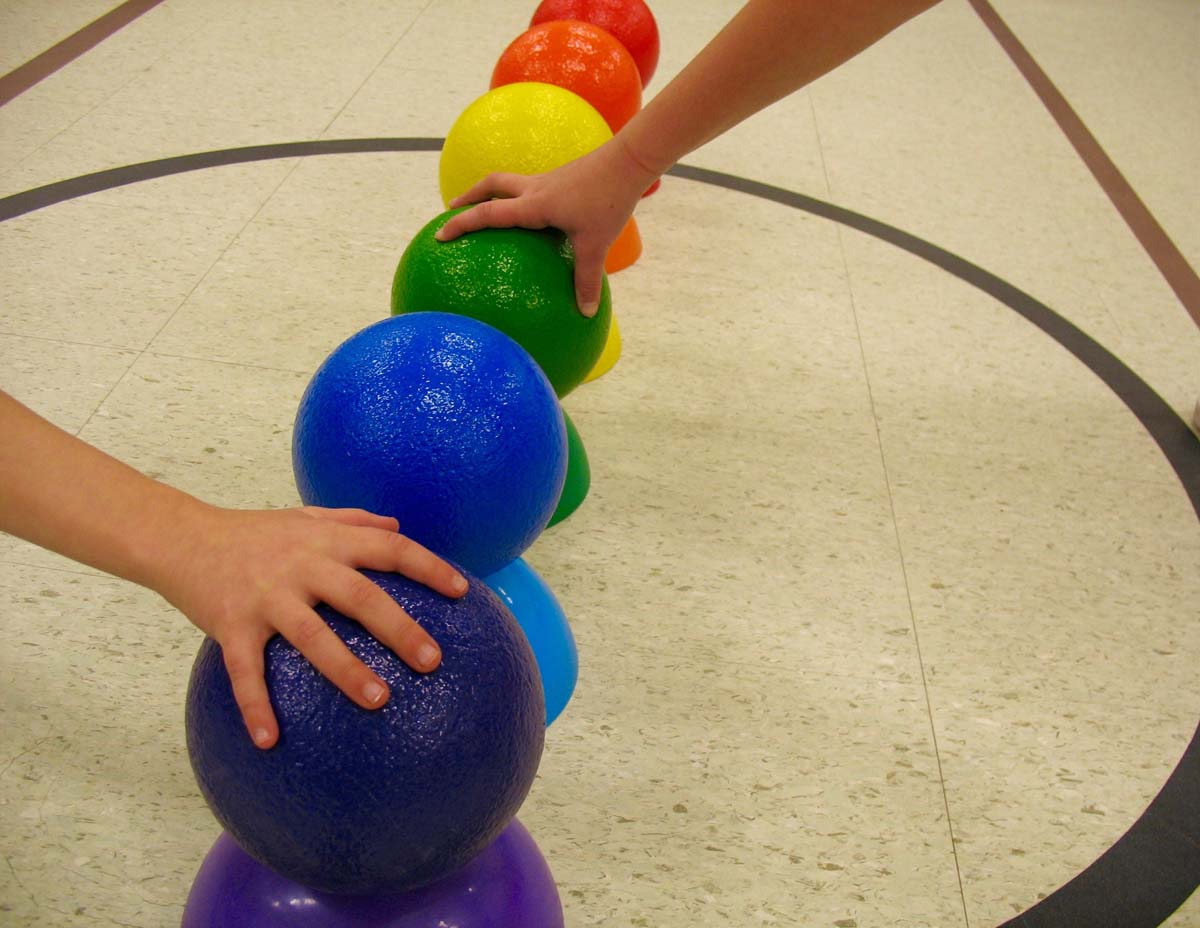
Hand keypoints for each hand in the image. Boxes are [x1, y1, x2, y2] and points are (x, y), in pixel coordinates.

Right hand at [158, 503, 467, 749]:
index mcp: (326, 541)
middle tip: (433, 661)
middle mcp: (302, 566)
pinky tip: (270, 740)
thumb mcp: (305, 516)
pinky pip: (245, 671)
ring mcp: (266, 597)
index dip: (428, 567)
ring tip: (379, 701)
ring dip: (346, 670)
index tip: (462, 591)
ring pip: (313, 636)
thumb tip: (397, 525)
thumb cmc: (253, 532)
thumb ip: (352, 520)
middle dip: (399, 628)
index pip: (389, 548)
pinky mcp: (231, 625)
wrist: (182, 537)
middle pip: (361, 596)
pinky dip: (255, 706)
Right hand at [435, 138, 658, 316]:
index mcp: (534, 205)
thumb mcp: (596, 245)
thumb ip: (586, 279)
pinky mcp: (560, 178)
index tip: (439, 234)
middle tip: (452, 211)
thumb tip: (585, 313)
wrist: (628, 161)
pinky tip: (529, 214)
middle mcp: (534, 188)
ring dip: (490, 193)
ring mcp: (546, 180)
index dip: (461, 223)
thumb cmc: (609, 201)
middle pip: (489, 186)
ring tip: (483, 208)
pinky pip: (529, 187)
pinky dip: (517, 198)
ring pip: (507, 182)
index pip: (487, 213)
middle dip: (468, 198)